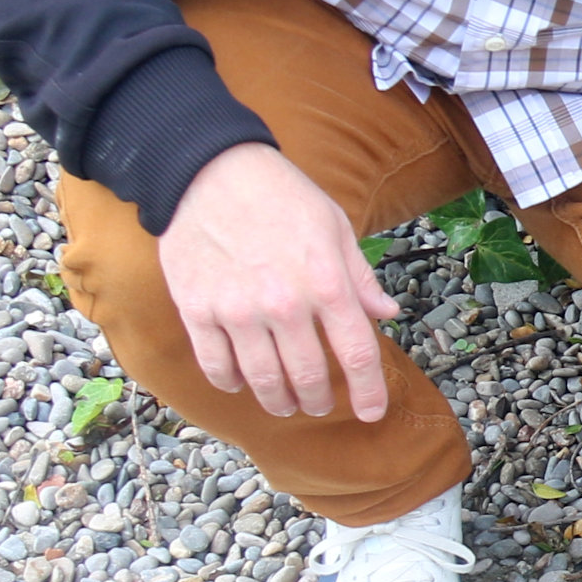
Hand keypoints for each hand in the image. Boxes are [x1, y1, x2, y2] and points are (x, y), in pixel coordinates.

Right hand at [160, 144, 399, 420]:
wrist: (206, 169)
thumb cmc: (279, 194)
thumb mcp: (334, 226)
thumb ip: (359, 278)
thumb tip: (385, 314)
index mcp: (326, 283)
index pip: (357, 354)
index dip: (369, 392)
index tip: (372, 412)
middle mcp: (284, 304)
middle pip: (308, 377)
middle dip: (318, 400)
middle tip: (319, 404)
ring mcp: (237, 311)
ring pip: (263, 381)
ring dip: (278, 401)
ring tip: (284, 404)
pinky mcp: (197, 310)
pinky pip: (216, 365)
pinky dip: (230, 382)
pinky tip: (239, 382)